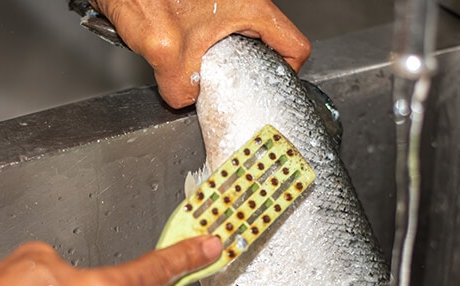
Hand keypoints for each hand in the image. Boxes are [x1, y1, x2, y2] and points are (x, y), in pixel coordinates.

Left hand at [92, 0, 310, 107]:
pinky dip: (204, 50)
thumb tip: (186, 101)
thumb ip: (181, 89)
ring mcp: (225, 4)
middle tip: (228, 87)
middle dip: (247, 72)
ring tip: (201, 72)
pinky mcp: (206, 7)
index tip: (268, 89)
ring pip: (240, 43)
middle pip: (267, 47)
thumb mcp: (164, 52)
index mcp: (250, 7)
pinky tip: (183, 58)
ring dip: (222, 62)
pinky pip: (217, 36)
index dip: (288, 73)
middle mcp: (243, 2)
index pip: (295, 46)